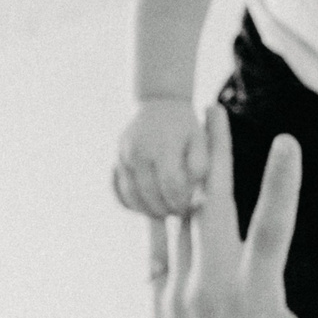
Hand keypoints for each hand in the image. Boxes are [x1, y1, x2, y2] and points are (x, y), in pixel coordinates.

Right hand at [115, 97, 208, 216]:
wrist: (160, 103)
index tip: (187, 207)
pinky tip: (144, 206)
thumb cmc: (186, 127)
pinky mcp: (117, 158)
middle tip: (175, 214)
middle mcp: (140, 150)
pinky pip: (118, 189)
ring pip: (131, 194)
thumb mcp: (200, 140)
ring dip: (146, 210)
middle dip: (164, 208)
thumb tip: (193, 190)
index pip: (171, 184)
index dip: (180, 200)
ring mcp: (124, 154)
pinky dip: (130, 203)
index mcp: (164, 145)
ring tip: (161, 212)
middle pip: (149, 192)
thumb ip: (200, 164)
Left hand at [148, 105, 317, 317]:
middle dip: (215, 155)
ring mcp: (182, 292)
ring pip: (181, 220)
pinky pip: (159, 246)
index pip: (272, 228)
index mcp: (254, 300)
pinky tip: (161, 190)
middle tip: (213, 111)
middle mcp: (213, 287)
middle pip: (212, 206)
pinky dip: (160, 214)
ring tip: (189, 136)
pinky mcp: (162, 302)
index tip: (287, 141)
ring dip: (187, 176)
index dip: (281, 183)